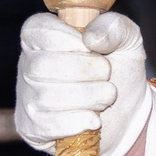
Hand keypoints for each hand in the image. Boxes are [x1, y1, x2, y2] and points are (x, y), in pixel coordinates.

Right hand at [16, 11, 150, 155]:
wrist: (129, 115)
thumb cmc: (121, 71)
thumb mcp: (127, 40)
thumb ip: (115, 27)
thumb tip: (91, 37)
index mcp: (42, 37)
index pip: (37, 30)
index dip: (70, 39)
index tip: (94, 48)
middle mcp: (27, 65)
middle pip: (40, 66)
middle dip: (84, 70)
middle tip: (106, 74)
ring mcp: (26, 98)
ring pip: (44, 97)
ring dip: (88, 97)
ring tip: (105, 96)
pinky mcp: (31, 128)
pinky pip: (47, 125)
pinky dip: (78, 122)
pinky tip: (94, 119)